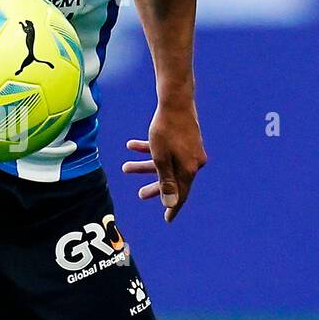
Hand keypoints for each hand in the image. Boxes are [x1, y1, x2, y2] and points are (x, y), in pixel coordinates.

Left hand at [122, 101, 206, 222]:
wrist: (175, 100)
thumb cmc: (165, 130)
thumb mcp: (161, 158)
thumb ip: (165, 182)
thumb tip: (171, 204)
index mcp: (189, 169)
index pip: (181, 195)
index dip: (172, 207)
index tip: (167, 219)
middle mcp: (193, 162)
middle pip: (172, 179)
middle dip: (154, 185)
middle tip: (140, 194)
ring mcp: (190, 150)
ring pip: (166, 163)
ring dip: (145, 166)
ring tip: (125, 168)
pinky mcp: (186, 140)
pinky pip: (167, 150)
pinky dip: (150, 150)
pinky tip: (131, 146)